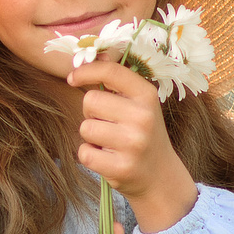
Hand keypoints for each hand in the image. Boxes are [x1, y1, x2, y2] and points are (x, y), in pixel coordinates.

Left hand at [68, 56, 197, 232]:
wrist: (160, 176)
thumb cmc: (141, 133)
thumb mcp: (139, 104)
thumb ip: (116, 82)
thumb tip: (86, 57)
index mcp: (147, 96)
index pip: (111, 71)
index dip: (86, 71)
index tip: (72, 78)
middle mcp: (143, 117)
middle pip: (90, 101)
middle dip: (91, 112)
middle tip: (107, 123)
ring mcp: (133, 144)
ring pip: (85, 127)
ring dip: (91, 136)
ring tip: (110, 142)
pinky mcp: (121, 168)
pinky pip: (85, 153)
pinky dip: (90, 155)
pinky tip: (107, 158)